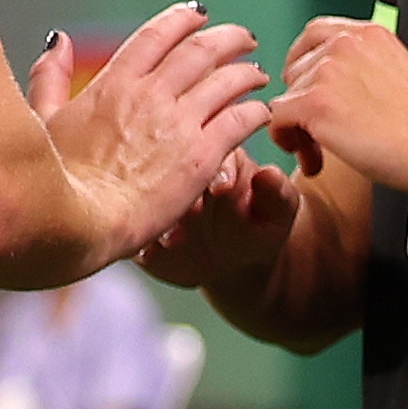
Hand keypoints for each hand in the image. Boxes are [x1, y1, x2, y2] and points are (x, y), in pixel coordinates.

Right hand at [33, 4, 273, 260]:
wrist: (78, 225)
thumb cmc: (53, 182)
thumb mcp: (42, 120)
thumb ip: (50, 76)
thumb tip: (58, 40)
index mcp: (113, 83)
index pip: (156, 34)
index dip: (182, 19)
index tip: (199, 13)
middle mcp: (150, 94)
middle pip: (201, 49)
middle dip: (228, 38)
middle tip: (244, 38)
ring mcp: (179, 122)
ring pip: (229, 80)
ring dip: (248, 73)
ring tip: (259, 74)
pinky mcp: (203, 155)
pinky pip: (241, 120)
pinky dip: (256, 111)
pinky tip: (262, 113)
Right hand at [140, 159, 301, 292]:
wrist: (236, 264)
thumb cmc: (261, 226)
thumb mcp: (278, 212)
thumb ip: (277, 194)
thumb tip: (271, 174)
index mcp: (218, 151)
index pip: (211, 144)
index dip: (216, 166)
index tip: (222, 188)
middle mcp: (180, 166)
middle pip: (170, 163)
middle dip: (177, 186)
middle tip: (193, 213)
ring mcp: (156, 195)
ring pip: (144, 194)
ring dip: (154, 213)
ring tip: (173, 238)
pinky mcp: (139, 223)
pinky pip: (129, 225)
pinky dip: (137, 237)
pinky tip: (149, 251)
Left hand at [269, 16, 407, 197]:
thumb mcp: (396, 73)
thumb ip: (362, 67)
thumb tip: (332, 84)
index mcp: (369, 33)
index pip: (314, 34)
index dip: (305, 63)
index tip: (309, 87)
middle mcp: (345, 44)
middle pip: (296, 67)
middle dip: (303, 101)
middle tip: (321, 131)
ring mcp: (328, 70)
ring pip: (286, 96)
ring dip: (299, 127)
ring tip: (323, 150)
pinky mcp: (315, 101)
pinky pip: (277, 119)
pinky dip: (288, 141)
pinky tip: (313, 156)